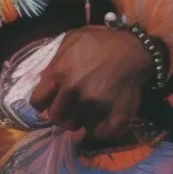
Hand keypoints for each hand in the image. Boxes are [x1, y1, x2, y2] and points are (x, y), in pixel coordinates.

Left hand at [31, 26, 152, 141]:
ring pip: (77, 125)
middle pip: (56, 117)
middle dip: (59, 115)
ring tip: (82, 116)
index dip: (40, 104)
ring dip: (77, 122)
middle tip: (65, 112)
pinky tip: (97, 126)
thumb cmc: (101, 40)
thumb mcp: (71, 40)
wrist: (134, 48)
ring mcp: (95, 104)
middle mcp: (74, 91)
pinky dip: (97, 132)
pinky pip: (101, 134)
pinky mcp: (115, 114)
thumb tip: (46, 78)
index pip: (37, 101)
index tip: (46, 104)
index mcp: (60, 73)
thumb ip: (56, 60)